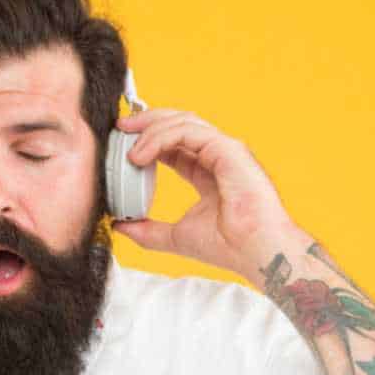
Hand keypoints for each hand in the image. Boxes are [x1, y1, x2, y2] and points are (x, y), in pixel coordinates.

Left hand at [110, 107, 302, 275]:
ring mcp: (225, 150)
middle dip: (147, 122)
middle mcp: (219, 156)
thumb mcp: (175, 236)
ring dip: (151, 128)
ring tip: (128, 147)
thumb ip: (148, 231)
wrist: (255, 252)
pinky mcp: (228, 149)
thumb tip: (119, 226)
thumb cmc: (228, 246)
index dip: (148, 139)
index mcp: (209, 173)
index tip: (123, 145)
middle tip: (121, 128)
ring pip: (183, 122)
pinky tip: (142, 154)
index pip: (175, 145)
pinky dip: (161, 137)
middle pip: (179, 124)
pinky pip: (188, 131)